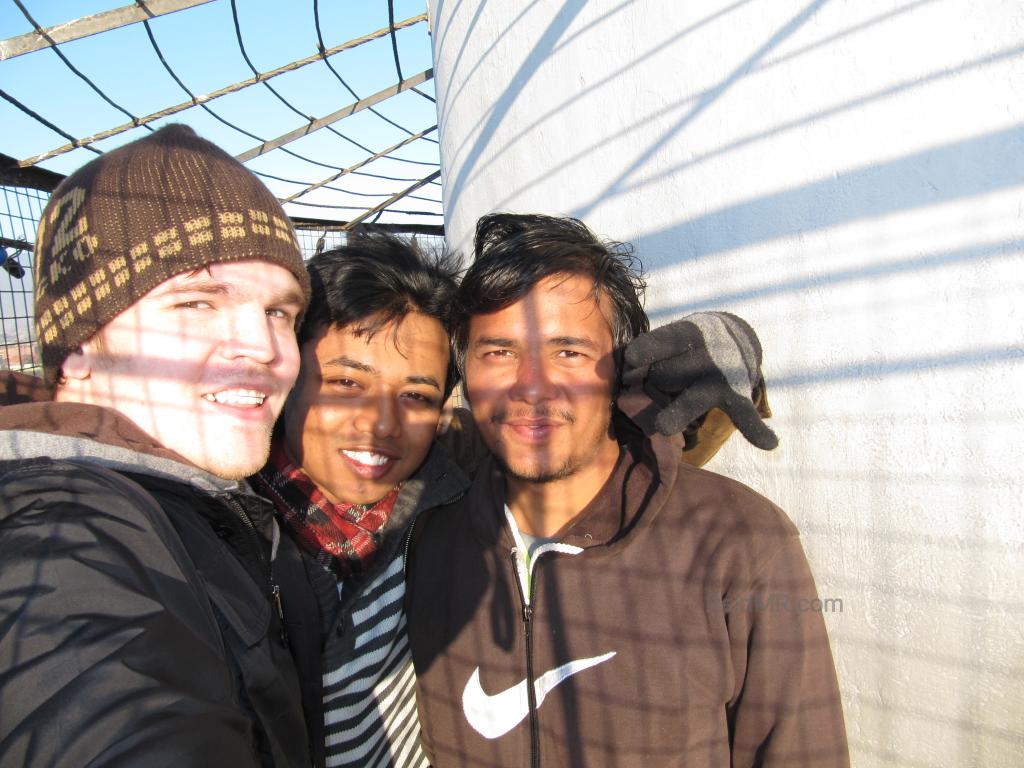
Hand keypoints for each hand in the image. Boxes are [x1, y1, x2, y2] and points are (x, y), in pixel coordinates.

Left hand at [622, 312, 777, 449]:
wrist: (735, 335)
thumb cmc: (688, 342)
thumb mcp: (672, 336)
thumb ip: (650, 355)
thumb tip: (628, 378)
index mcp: (687, 335)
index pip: (665, 342)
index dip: (648, 350)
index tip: (632, 359)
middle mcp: (707, 355)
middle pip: (666, 377)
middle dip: (654, 382)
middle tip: (653, 380)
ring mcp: (722, 378)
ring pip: (691, 401)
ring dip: (677, 412)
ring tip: (663, 426)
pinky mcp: (737, 397)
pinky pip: (746, 416)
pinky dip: (757, 429)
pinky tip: (768, 443)